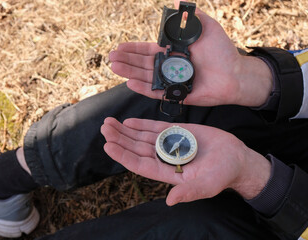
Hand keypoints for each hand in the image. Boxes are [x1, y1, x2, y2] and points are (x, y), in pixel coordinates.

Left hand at [101, 117, 270, 204]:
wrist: (235, 158)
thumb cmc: (223, 175)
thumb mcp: (207, 186)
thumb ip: (189, 192)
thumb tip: (170, 201)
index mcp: (167, 172)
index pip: (139, 164)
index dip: (123, 155)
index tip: (108, 145)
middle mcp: (164, 158)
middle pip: (136, 148)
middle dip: (119, 139)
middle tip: (104, 128)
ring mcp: (169, 144)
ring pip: (142, 137)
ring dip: (125, 130)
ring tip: (109, 122)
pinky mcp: (177, 132)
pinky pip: (155, 127)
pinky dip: (141, 124)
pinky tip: (128, 121)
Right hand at [109, 8, 272, 106]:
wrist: (235, 74)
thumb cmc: (221, 50)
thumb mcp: (206, 28)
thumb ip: (190, 17)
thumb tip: (178, 0)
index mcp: (171, 52)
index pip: (147, 50)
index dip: (133, 48)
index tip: (119, 46)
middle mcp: (167, 66)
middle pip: (142, 63)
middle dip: (125, 60)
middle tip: (111, 58)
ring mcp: (170, 81)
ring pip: (145, 77)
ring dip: (129, 72)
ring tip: (114, 67)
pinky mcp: (175, 95)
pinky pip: (156, 92)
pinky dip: (143, 88)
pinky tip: (130, 83)